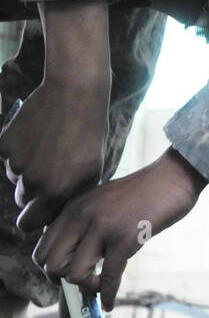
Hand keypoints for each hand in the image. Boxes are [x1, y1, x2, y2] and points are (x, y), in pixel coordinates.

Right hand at [1, 0, 111, 232]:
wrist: (75, 94)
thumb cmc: (89, 134)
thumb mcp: (91, 171)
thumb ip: (71, 198)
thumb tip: (54, 219)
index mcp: (56, 192)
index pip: (31, 224)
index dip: (36, 218)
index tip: (41, 210)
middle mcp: (32, 182)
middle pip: (22, 201)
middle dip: (32, 193)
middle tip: (50, 171)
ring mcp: (16, 162)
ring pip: (15, 178)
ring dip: (27, 169)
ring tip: (49, 148)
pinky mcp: (4, 144)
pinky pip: (7, 157)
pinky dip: (18, 150)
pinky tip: (37, 135)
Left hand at [32, 147, 206, 309]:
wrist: (172, 177)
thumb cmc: (141, 192)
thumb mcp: (101, 202)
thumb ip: (83, 224)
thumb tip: (74, 259)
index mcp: (73, 208)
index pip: (42, 249)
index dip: (51, 269)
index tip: (68, 273)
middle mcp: (81, 217)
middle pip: (51, 264)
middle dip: (63, 281)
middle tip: (82, 281)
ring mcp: (102, 228)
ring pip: (74, 274)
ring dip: (87, 287)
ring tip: (100, 285)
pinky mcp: (125, 239)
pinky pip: (107, 278)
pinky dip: (108, 296)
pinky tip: (110, 302)